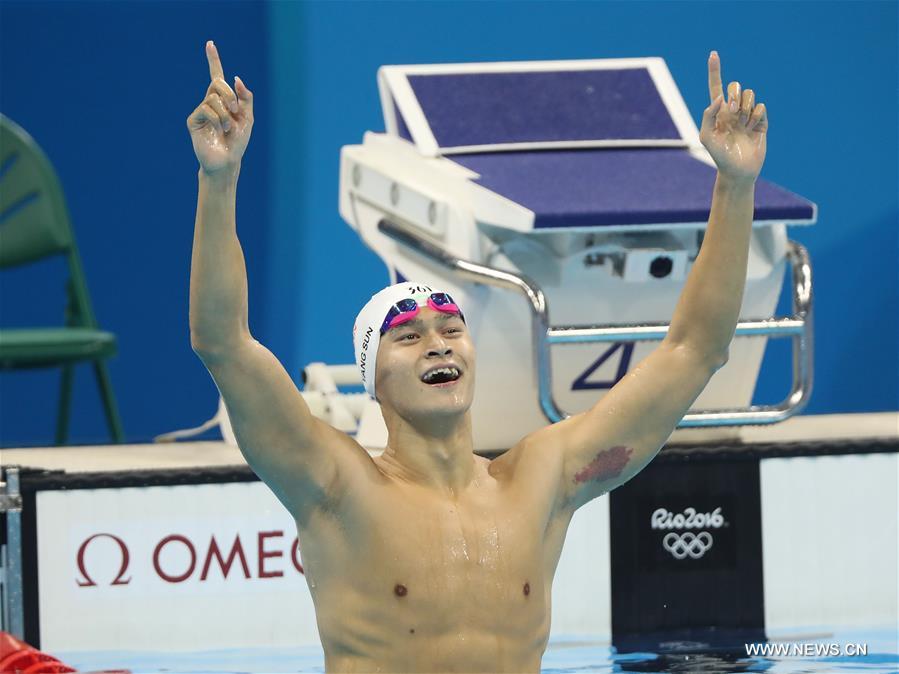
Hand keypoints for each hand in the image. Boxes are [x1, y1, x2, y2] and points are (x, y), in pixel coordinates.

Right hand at [186, 41, 253, 174]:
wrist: (227, 161)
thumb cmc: (238, 142)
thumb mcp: (248, 118)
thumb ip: (245, 98)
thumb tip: (235, 78)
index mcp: (223, 101)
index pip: (217, 77)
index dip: (213, 60)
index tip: (210, 44)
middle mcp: (210, 103)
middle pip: (218, 83)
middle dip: (230, 96)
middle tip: (235, 112)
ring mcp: (200, 111)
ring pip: (213, 98)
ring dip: (226, 113)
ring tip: (228, 127)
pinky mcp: (193, 120)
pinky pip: (206, 109)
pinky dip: (217, 119)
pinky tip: (219, 130)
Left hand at [699, 51, 766, 183]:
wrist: (738, 171)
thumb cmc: (719, 156)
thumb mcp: (707, 136)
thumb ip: (708, 115)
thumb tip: (720, 98)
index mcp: (718, 112)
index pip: (716, 87)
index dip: (715, 70)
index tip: (713, 53)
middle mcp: (733, 110)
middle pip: (735, 86)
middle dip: (735, 95)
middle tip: (732, 111)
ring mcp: (748, 115)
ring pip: (750, 94)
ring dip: (746, 108)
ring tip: (743, 124)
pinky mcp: (761, 121)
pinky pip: (761, 106)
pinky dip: (756, 115)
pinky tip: (752, 128)